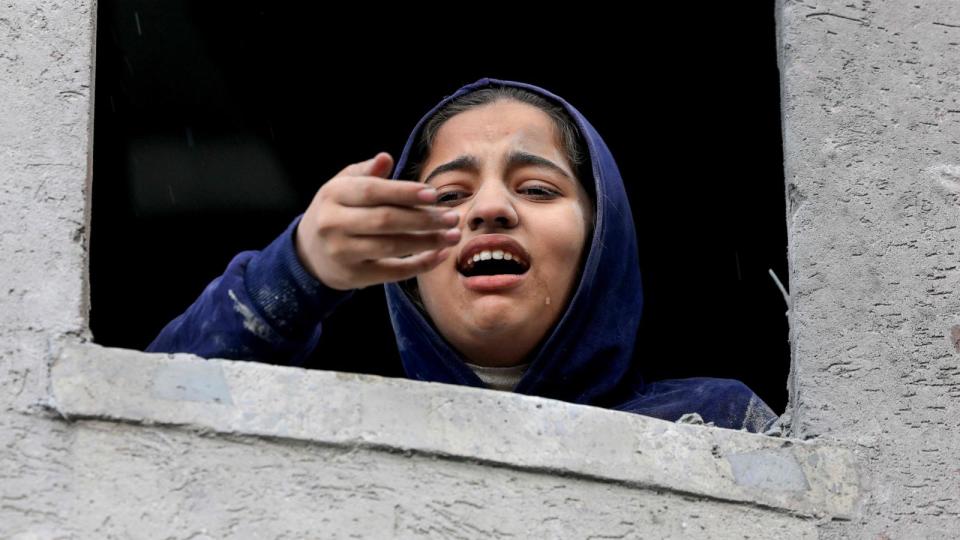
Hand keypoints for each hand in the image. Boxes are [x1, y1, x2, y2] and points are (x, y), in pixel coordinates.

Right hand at [295, 152, 460, 289]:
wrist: (309, 253)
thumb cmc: (336, 212)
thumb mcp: (343, 187)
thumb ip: (366, 173)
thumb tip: (386, 157)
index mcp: (333, 194)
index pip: (372, 191)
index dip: (404, 192)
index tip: (434, 194)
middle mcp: (334, 223)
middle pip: (385, 220)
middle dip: (424, 219)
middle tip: (453, 217)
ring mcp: (342, 252)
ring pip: (392, 247)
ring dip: (428, 242)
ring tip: (453, 235)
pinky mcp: (354, 276)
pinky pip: (394, 272)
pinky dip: (420, 265)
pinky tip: (439, 255)